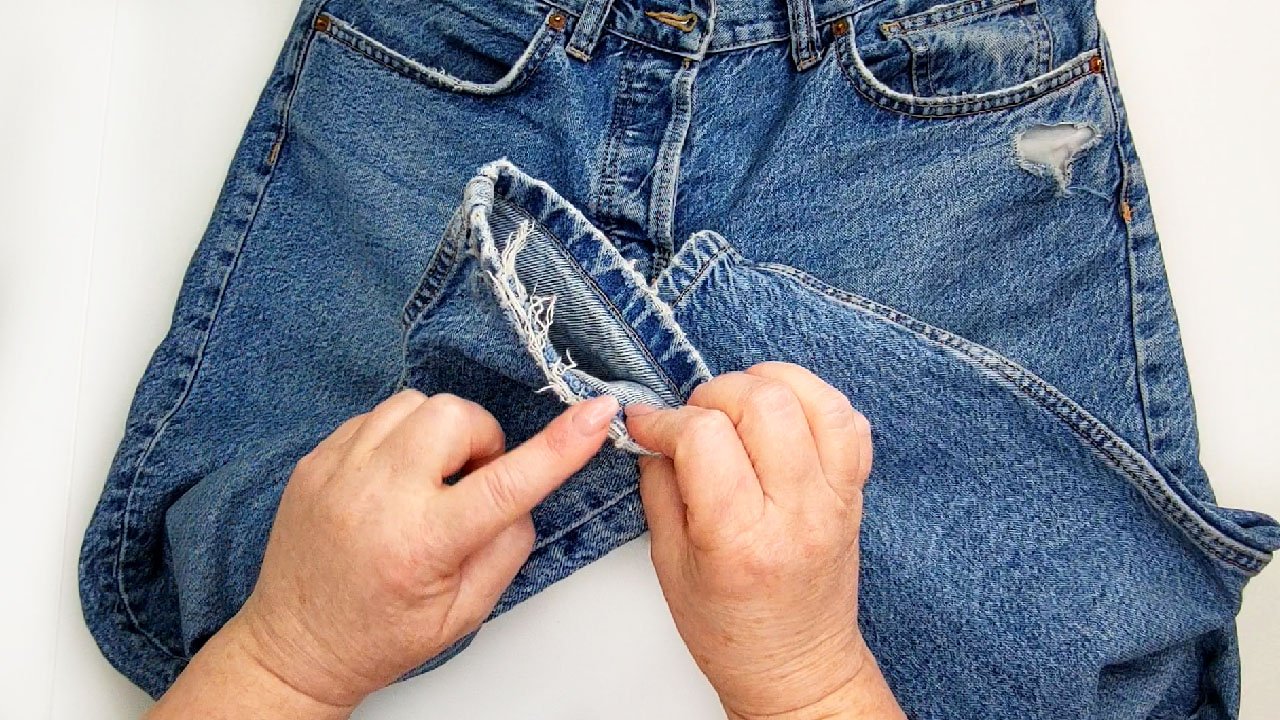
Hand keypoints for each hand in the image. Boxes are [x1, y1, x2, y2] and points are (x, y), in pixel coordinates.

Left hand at [148, 389, 618, 717]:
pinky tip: (394, 479)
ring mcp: (338, 472)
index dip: (562, 445)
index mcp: (421, 544)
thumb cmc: (381, 636)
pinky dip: (399, 437)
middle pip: (455, 416)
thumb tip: (526, 489)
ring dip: (438, 434)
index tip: (599, 413)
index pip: (507, 484)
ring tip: (429, 481)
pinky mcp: (315, 459)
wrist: (295, 644)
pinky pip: (375, 415)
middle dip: (479, 440)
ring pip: (415, 404)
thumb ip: (507, 547)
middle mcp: (376, 498)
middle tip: (469, 483)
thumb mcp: (465, 613)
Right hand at [625, 363, 903, 719]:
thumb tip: (653, 428)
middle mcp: (795, 514)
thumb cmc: (730, 630)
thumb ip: (659, 486)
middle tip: (696, 418)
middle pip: (764, 403)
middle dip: (715, 393)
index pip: (704, 437)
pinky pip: (850, 420)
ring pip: (816, 399)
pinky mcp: (854, 493)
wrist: (796, 666)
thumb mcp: (668, 563)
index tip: (647, 424)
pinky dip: (814, 401)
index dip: (665, 418)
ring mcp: (834, 500)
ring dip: (768, 384)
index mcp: (739, 540)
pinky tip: (784, 417)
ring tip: (741, 408)